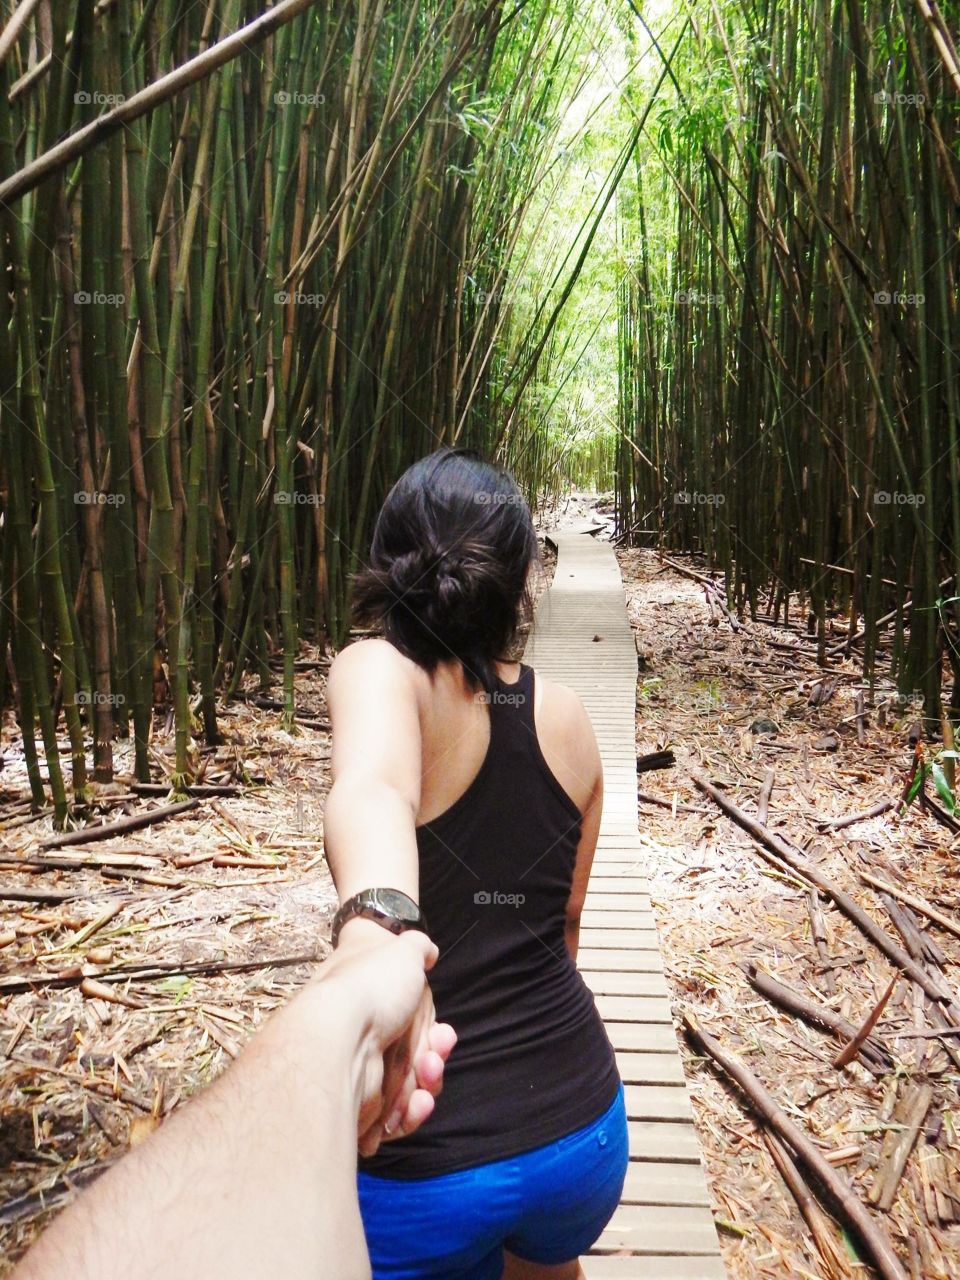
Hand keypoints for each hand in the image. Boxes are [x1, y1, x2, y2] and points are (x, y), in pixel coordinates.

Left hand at [322, 924, 455, 1155]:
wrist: (337, 1036)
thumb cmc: (371, 987)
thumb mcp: (403, 950)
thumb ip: (419, 948)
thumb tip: (428, 951)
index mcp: (371, 996)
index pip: (409, 1018)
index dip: (431, 1029)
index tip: (441, 1031)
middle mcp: (364, 1030)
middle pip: (414, 1055)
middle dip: (434, 1058)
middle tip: (434, 1056)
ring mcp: (361, 1067)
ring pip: (409, 1087)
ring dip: (427, 1084)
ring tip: (426, 1079)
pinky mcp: (359, 1103)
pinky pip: (394, 1117)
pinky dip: (410, 1114)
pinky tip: (416, 1105)